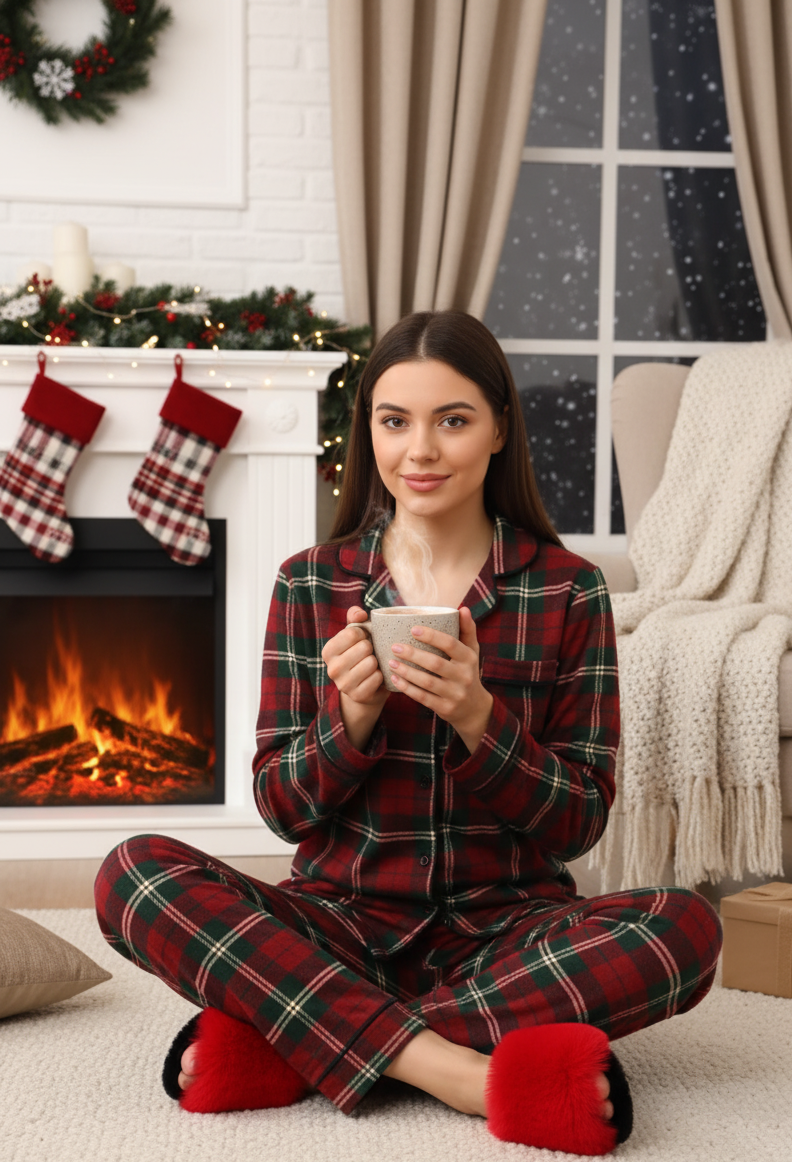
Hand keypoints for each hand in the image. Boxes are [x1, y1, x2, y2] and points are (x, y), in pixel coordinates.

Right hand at [321, 606, 388, 749]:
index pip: (353, 632)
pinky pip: (378, 678)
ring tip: (372, 665)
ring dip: (377, 662)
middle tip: (369, 654)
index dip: (364, 634)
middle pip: (364, 647)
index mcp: (328, 651)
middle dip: (371, 648)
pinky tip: (375, 677)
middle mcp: (332, 669)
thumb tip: (360, 614)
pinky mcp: (358, 696)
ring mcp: (344, 685)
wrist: (363, 688)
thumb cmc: (359, 655)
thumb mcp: (354, 635)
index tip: (363, 640)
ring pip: (371, 663)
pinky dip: (381, 676)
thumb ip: (355, 617)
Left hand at [387, 607, 492, 752]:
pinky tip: (394, 679)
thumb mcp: (472, 651)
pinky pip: (423, 697)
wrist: (474, 708)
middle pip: (435, 663)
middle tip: (395, 646)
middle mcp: (464, 676)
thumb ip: (467, 630)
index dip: (432, 636)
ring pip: (427, 682)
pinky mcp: (445, 708)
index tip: (413, 629)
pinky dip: (407, 688)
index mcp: (469, 658)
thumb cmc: (467, 671)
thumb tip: (462, 608)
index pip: (450, 644)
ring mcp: (455, 694)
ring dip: (407, 672)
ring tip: (391, 662)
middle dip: (413, 654)